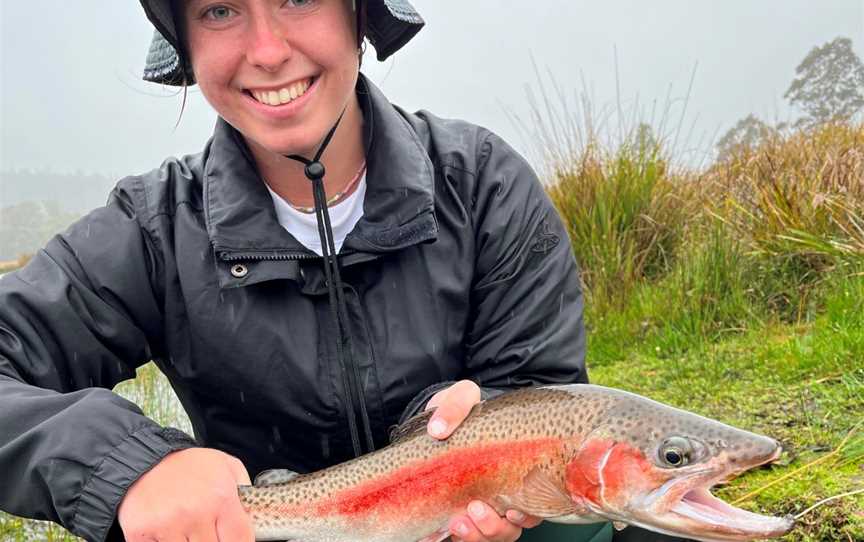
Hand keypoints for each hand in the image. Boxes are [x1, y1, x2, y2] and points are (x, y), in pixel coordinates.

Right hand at [118, 447, 254, 541]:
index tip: (232, 539)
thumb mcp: (227, 466)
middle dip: (212, 539)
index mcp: (221, 497)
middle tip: (205, 527)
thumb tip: (254, 514)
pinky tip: (167, 530)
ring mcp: (167, 524)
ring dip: (187, 541)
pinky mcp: (141, 533)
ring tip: (186, 524)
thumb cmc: (189, 466)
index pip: (240, 540)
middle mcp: (195, 512)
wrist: (145, 458)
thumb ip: (245, 492)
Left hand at [425, 381, 542, 540]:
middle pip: (510, 528)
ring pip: (486, 537)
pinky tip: (431, 535)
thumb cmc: (460, 412)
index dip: (528, 515)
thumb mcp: (461, 397)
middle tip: (476, 509)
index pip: (534, 504)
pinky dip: (442, 539)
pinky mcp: (450, 515)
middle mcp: (499, 496)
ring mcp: (475, 507)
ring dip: (474, 535)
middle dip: (494, 527)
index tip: (514, 511)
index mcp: (514, 471)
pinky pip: (452, 538)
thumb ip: (456, 405)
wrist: (434, 420)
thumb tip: (439, 429)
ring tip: (457, 521)